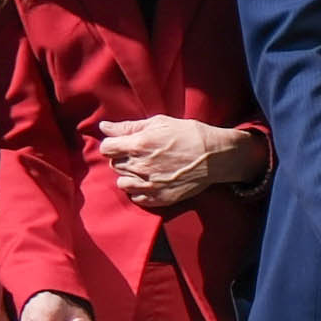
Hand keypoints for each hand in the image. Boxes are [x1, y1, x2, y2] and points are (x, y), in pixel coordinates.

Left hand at [96, 115, 257, 213]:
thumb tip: (104, 127)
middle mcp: (140, 166)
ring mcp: (149, 184)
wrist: (216, 156)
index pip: (106, 148)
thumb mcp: (160, 122)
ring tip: (145, 169)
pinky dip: (139, 190)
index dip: (113, 145)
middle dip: (123, 158)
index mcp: (138, 144)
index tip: (123, 144)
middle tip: (140, 154)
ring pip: (122, 182)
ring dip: (129, 175)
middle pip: (115, 164)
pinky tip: (151, 181)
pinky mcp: (159, 198)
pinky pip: (136, 197)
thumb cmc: (190, 134)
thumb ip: (129, 126)